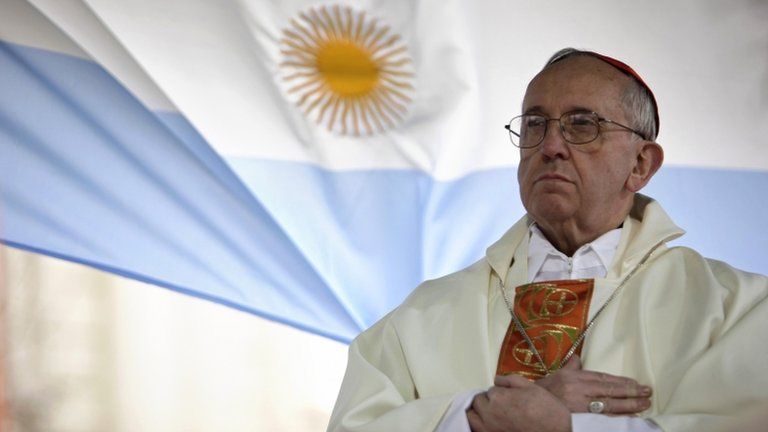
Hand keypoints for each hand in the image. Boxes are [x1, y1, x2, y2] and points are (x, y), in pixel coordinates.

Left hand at [467, 374, 570, 431]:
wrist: (556, 430)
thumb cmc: (545, 408)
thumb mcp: (530, 387)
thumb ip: (509, 380)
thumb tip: (496, 380)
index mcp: (497, 397)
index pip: (490, 390)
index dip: (499, 392)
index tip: (507, 396)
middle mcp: (489, 413)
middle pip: (478, 402)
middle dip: (487, 401)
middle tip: (500, 404)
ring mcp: (489, 428)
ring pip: (472, 417)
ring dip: (478, 412)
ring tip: (490, 413)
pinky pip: (476, 429)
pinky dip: (479, 425)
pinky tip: (489, 423)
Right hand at [535, 355, 651, 414]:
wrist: (531, 407)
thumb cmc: (546, 390)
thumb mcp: (558, 374)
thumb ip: (571, 366)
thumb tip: (578, 357)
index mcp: (575, 377)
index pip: (604, 378)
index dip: (621, 381)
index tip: (636, 383)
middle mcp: (579, 390)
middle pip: (610, 391)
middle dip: (631, 392)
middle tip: (647, 393)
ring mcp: (580, 406)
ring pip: (610, 406)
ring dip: (629, 406)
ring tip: (644, 404)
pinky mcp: (580, 419)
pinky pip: (602, 419)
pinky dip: (617, 419)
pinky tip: (629, 418)